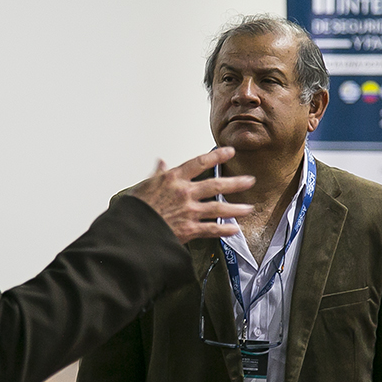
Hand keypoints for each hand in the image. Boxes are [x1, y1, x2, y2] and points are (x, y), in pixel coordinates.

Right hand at [128, 147, 253, 244]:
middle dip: (236, 183)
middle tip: (250, 180)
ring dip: (236, 208)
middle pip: (216, 185)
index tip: (230, 151)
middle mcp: (184, 193)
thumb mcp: (144, 185)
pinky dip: (224, 229)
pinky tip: (235, 229)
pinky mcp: (189, 229)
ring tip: (249, 208)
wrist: (130, 230)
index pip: (199, 162)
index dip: (217, 156)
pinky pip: (211, 229)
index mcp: (173, 179)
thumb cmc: (135, 208)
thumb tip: (160, 162)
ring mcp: (188, 211)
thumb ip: (157, 174)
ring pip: (218, 208)